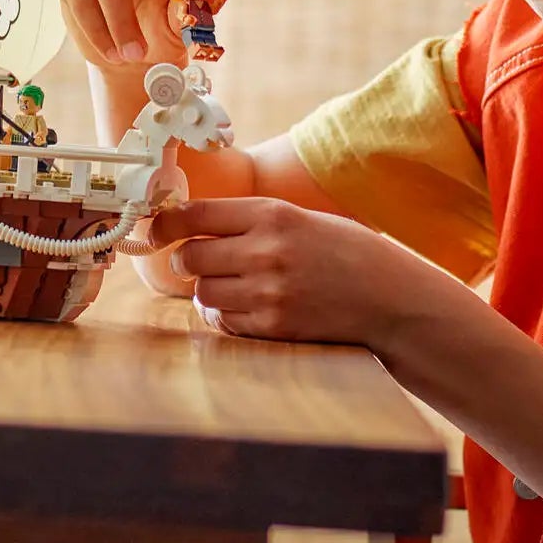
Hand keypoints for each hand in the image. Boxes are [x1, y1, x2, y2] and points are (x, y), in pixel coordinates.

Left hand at [149, 196, 446, 346]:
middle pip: (191, 257)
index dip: (165, 225)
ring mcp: (268, 293)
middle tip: (195, 261)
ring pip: (203, 292)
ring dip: (208, 289)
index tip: (154, 232)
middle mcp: (265, 252)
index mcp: (272, 215)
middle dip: (187, 259)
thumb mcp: (298, 219)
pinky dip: (227, 315)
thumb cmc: (342, 251)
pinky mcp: (274, 327)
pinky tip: (248, 307)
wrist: (388, 297)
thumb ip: (248, 221)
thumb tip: (188, 224)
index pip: (196, 215)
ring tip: (232, 285)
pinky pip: (224, 321)